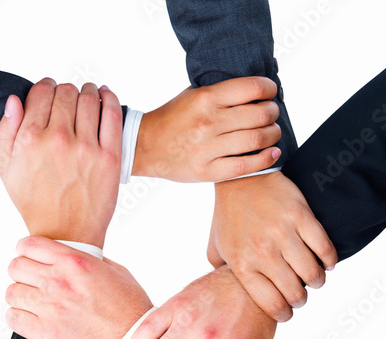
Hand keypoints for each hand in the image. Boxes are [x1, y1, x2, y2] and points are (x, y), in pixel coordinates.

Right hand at [0, 79, 122, 245]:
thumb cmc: (35, 203)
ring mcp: (86, 148)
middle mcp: (58, 140)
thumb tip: (14, 100)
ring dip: (88, 91)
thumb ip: (7, 133)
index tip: (51, 91)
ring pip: (89, 99)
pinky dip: (110, 99)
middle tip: (70, 96)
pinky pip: (112, 115)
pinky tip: (106, 95)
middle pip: (66, 93)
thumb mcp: (8, 171)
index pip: (41, 92)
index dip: (46, 86)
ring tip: (89, 94)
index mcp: (30, 140)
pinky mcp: (110, 157)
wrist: (66, 234)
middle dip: (66, 90)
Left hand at [5, 236, 152, 338]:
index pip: (29, 245)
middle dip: (22, 273)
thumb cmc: (129, 307)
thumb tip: (76, 255)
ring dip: (20, 296)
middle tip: (31, 281)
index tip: (29, 257)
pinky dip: (19, 318)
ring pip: (12, 293)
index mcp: (75, 262)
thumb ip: (92, 260)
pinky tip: (31, 318)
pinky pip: (13, 319)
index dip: (25, 250)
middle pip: (15, 267)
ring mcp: (50, 308)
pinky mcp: (45, 333)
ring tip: (32, 302)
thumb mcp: (116, 271)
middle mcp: (59, 282)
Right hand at [133, 77, 281, 181]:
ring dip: (272, 135)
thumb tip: (254, 91)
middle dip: (273, 113)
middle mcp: (208, 122)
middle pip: (260, 115)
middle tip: (272, 114)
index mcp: (205, 98)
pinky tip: (272, 153)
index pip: (252, 88)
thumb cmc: (172, 119)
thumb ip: (220, 92)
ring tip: (272, 133)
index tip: (271, 93)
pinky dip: (265, 159)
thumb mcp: (192, 96)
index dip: (269, 90)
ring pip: (256, 140)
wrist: (145, 147)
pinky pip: (245, 166)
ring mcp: (208, 148)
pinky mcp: (207, 170)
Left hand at [207, 171, 337, 321]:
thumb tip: (231, 295)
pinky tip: (324, 261)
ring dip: (316, 281)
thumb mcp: (215, 248)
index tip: (288, 312)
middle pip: (295, 293)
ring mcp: (282, 234)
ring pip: (313, 275)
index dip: (285, 314)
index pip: (272, 305)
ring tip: (312, 277)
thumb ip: (221, 274)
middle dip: (301, 299)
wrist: (240, 179)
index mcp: (241, 264)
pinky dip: (329, 260)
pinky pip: (325, 249)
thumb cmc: (228, 217)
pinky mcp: (300, 216)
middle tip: (300, 293)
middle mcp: (262, 252)